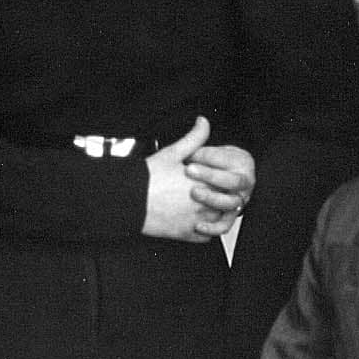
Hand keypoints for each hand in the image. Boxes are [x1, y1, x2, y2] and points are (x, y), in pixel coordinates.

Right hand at [142, 117, 219, 243]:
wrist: (129, 200)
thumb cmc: (149, 177)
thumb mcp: (173, 153)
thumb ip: (194, 138)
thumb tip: (203, 122)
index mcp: (205, 183)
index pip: (228, 183)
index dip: (223, 179)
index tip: (216, 177)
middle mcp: (204, 204)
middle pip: (226, 203)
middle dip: (222, 197)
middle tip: (214, 192)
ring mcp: (196, 221)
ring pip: (219, 220)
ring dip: (216, 214)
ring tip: (205, 206)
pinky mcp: (185, 234)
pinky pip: (206, 236)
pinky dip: (205, 230)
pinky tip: (197, 220)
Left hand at [185, 143, 254, 237]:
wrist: (211, 183)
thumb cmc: (208, 166)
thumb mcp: (201, 152)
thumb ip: (199, 138)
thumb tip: (200, 121)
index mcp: (240, 164)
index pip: (229, 160)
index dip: (210, 157)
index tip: (192, 155)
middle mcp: (242, 185)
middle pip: (233, 182)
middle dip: (211, 176)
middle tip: (190, 170)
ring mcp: (236, 202)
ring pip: (230, 204)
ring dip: (212, 199)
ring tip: (193, 193)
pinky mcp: (226, 218)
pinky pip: (224, 225)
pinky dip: (212, 228)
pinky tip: (197, 225)